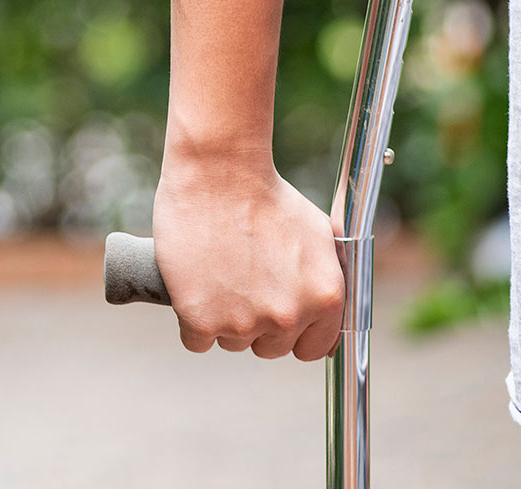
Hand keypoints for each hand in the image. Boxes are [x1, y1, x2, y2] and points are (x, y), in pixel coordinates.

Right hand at [151, 157, 343, 360]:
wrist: (219, 172)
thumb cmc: (266, 195)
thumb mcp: (318, 234)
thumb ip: (328, 280)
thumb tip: (329, 312)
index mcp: (324, 298)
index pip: (312, 348)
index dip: (292, 331)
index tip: (275, 316)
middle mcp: (288, 316)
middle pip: (269, 348)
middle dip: (255, 322)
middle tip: (241, 282)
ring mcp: (243, 322)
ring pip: (231, 343)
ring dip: (222, 318)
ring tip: (218, 273)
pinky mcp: (201, 320)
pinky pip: (197, 342)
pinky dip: (192, 319)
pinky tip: (195, 286)